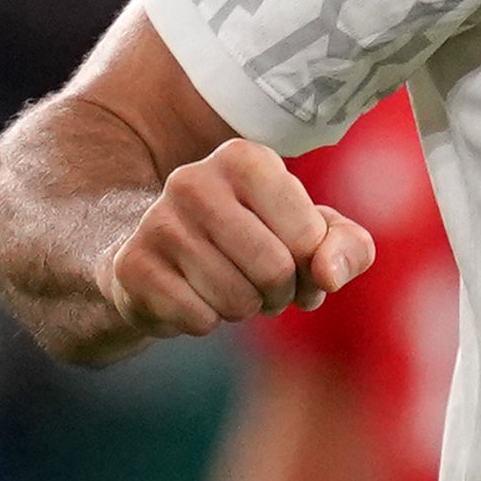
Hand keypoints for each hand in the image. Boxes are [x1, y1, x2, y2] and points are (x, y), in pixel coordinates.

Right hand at [97, 140, 373, 349]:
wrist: (163, 258)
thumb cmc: (257, 240)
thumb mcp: (315, 236)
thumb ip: (348, 248)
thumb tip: (328, 275)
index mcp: (246, 159)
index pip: (307, 236)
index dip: (310, 265)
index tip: (292, 257)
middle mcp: (194, 179)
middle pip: (274, 269)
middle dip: (280, 293)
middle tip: (264, 285)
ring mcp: (156, 221)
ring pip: (236, 300)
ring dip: (244, 309)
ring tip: (230, 288)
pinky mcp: (132, 266)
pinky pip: (198, 319)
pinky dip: (206, 322)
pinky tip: (192, 296)